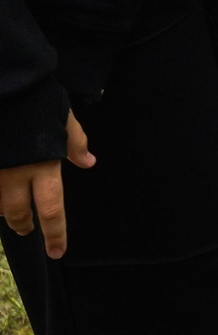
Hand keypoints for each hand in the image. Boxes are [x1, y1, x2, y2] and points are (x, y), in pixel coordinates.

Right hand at [1, 113, 93, 259]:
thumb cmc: (37, 99)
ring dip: (5, 212)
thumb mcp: (64, 118)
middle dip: (24, 225)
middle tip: (29, 229)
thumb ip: (75, 143)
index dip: (55, 233)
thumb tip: (88, 162)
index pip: (52, 208)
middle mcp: (15, 174)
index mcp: (43, 165)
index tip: (57, 252)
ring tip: (11, 214)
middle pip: (17, 213)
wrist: (7, 86)